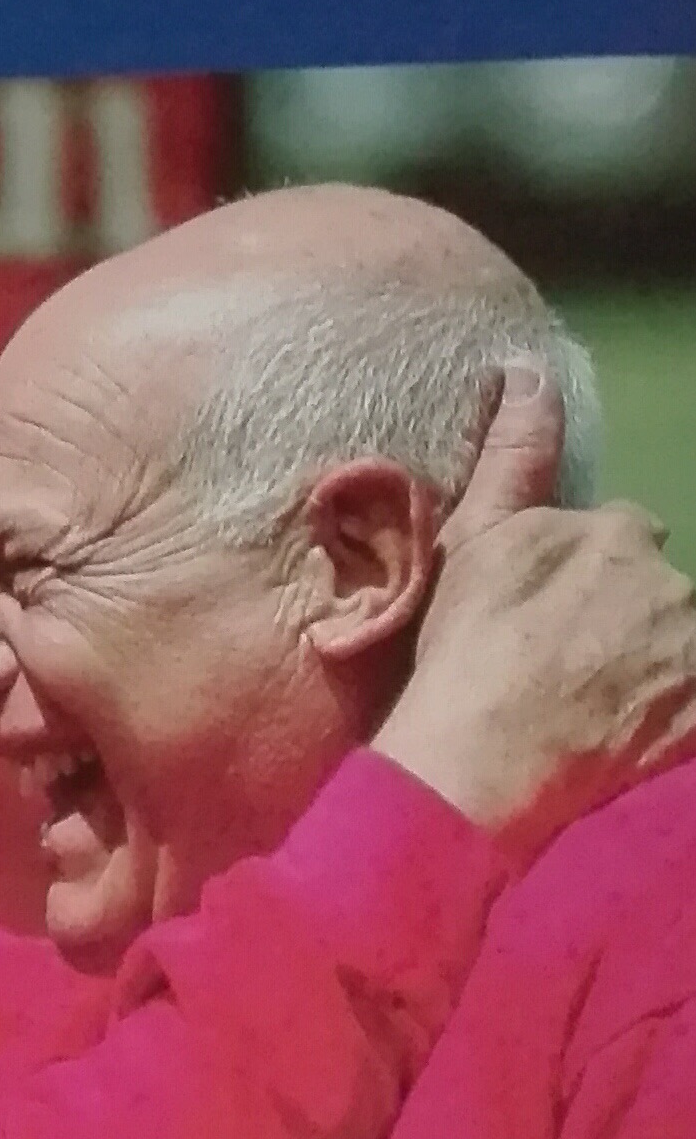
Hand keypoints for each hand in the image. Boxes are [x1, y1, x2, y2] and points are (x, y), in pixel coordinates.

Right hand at [377, 363, 695, 852]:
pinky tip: (627, 744)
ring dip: (651, 672)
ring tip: (594, 718)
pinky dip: (671, 722)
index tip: (551, 623)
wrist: (479, 768)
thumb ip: (513, 458)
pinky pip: (689, 710)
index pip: (622, 539)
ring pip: (678, 649)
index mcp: (616, 533)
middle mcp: (669, 584)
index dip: (587, 580)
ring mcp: (689, 655)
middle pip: (659, 598)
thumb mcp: (473, 543)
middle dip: (626, 624)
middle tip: (570, 676)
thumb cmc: (465, 654)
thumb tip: (530, 370)